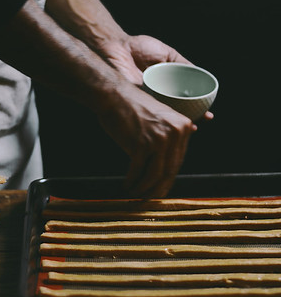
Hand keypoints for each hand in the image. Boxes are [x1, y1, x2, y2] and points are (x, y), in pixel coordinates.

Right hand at [97, 81, 195, 197]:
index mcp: (183, 127)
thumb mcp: (161, 116)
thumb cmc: (133, 106)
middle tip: (149, 200)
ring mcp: (159, 139)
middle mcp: (175, 133)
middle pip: (169, 171)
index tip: (160, 189)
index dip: (168, 179)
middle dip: (158, 189)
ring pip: (154, 175)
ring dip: (144, 189)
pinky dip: (131, 182)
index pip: (178, 161)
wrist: (114, 95)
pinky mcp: (140, 145)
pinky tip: (126, 186)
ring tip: (135, 194)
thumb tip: (182, 150)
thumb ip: (172, 133)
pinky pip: (137, 171)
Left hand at [101, 34, 212, 121]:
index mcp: (165, 85)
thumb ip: (181, 63)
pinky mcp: (136, 102)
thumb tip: (200, 74)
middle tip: (204, 120)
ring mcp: (147, 100)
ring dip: (179, 124)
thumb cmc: (138, 48)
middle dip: (193, 118)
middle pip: (178, 111)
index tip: (209, 114)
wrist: (116, 47)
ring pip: (166, 116)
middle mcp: (157, 95)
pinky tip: (171, 124)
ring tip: (192, 126)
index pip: (185, 101)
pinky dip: (161, 120)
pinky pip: (151, 113)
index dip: (198, 108)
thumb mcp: (166, 54)